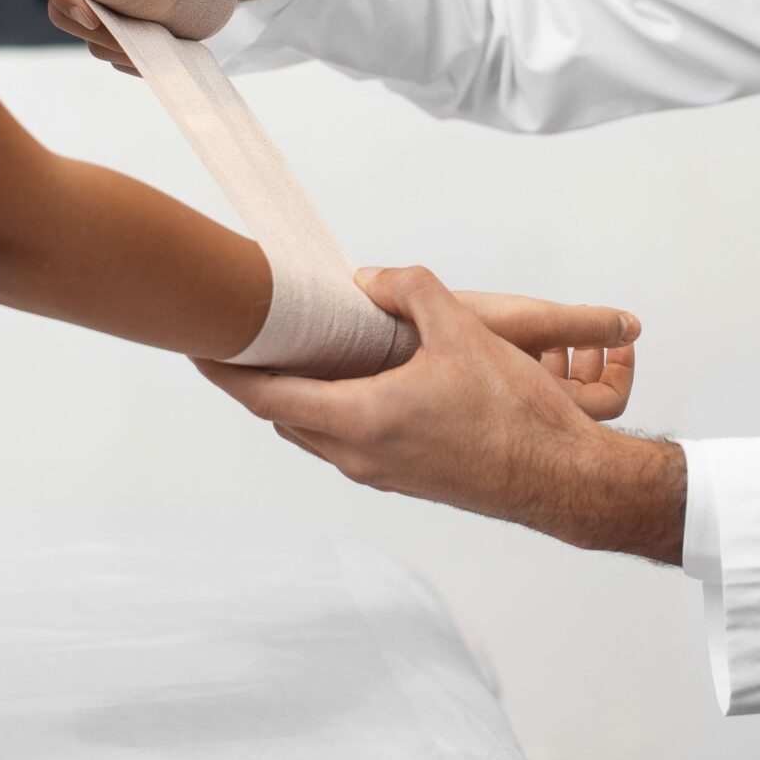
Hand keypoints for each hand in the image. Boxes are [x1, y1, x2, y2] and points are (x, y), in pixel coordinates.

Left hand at [198, 267, 685, 562]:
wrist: (563, 480)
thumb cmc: (519, 416)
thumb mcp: (464, 332)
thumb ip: (411, 292)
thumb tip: (370, 278)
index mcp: (363, 421)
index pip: (267, 397)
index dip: (225, 371)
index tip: (196, 346)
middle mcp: (360, 456)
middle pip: (283, 417)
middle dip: (256, 379)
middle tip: (241, 338)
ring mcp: (381, 473)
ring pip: (315, 431)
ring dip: (296, 396)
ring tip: (293, 351)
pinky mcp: (405, 478)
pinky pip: (347, 440)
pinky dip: (332, 408)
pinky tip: (354, 377)